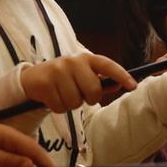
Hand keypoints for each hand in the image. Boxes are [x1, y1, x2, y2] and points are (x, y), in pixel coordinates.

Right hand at [21, 53, 136, 112]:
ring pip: (75, 102)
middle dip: (89, 99)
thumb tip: (119, 85)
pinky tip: (53, 98)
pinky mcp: (45, 83)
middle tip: (80, 94)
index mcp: (86, 58)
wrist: (33, 78)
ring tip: (63, 95)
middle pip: (93, 90)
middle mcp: (72, 61)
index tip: (133, 86)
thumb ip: (101, 81)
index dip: (122, 75)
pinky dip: (58, 108)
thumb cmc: (64, 79)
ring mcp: (57, 70)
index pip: (107, 65)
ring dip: (71, 104)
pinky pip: (60, 107)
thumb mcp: (83, 76)